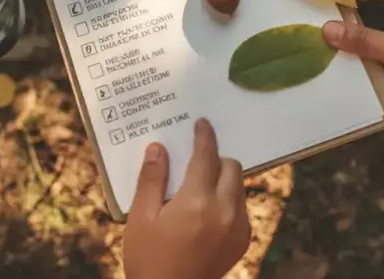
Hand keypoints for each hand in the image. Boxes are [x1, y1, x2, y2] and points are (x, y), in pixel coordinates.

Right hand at [124, 119, 250, 278]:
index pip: (207, 157)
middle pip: (231, 167)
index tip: (202, 124)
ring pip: (239, 186)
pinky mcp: (242, 241)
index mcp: (196, 202)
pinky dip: (228, 200)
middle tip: (195, 161)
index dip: (204, 137)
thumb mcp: (140, 217)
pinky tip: (207, 210)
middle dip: (215, 159)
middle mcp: (224, 212)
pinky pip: (241, 207)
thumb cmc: (148, 258)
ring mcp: (237, 228)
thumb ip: (152, 179)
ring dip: (223, 179)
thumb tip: (159, 147)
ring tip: (199, 188)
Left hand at [323, 20, 383, 119]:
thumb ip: (365, 41)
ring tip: (332, 29)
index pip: (343, 84)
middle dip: (339, 57)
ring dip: (357, 51)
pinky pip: (383, 64)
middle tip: (313, 33)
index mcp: (378, 105)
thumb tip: (325, 31)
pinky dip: (374, 51)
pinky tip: (363, 35)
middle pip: (354, 76)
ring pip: (369, 69)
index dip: (327, 64)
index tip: (307, 44)